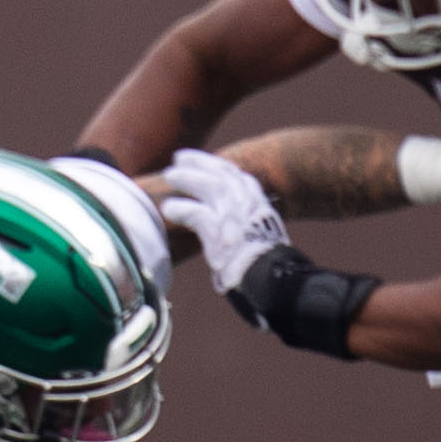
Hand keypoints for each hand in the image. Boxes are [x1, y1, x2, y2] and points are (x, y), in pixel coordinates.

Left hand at [156, 147, 289, 295]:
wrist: (271, 282)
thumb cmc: (263, 268)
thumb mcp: (260, 238)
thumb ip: (245, 226)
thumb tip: (228, 230)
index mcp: (260, 205)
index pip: (238, 177)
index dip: (219, 166)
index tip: (207, 162)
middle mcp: (249, 204)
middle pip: (221, 174)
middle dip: (200, 163)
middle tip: (179, 158)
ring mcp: (235, 214)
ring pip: (208, 186)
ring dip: (187, 179)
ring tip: (170, 176)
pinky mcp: (220, 230)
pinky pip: (196, 213)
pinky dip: (181, 209)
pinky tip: (168, 209)